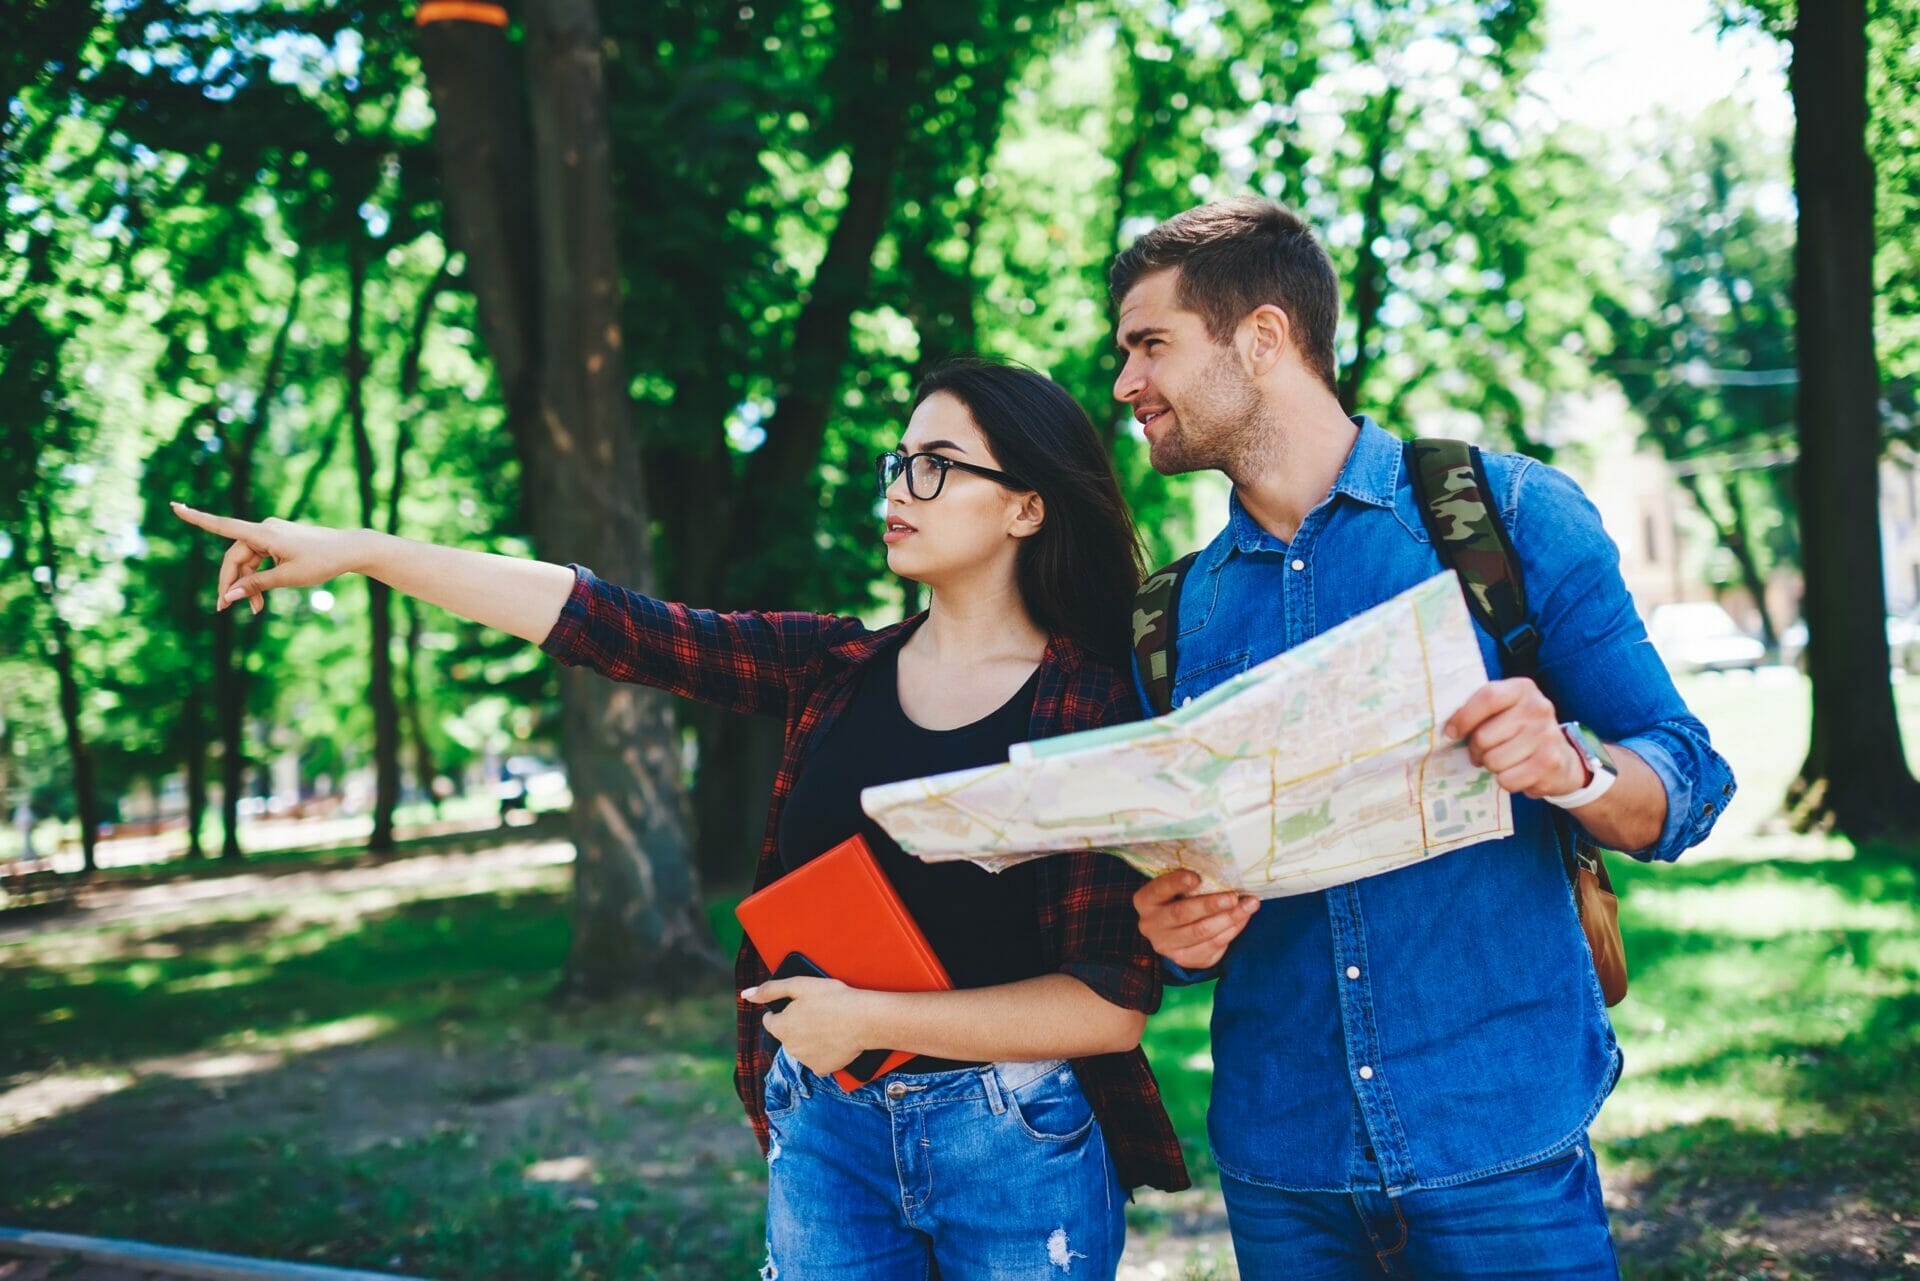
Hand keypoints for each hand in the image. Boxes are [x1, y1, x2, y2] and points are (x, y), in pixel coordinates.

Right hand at [170, 503, 367, 614]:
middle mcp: (264, 530)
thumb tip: (230, 595)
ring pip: (247, 562)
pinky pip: (260, 561)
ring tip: (254, 610)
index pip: (223, 526)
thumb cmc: (322, 562)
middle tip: (225, 609)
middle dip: (231, 583)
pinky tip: (259, 600)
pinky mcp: (278, 542)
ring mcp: (271, 535)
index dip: (197, 519)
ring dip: (247, 585)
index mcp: (264, 533)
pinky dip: (258, 578)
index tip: (175, 507)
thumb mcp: (288, 577)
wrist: (350, 550)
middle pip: (235, 557)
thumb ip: (257, 585)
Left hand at [742, 976, 873, 1075]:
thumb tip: (745, 995)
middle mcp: (789, 1047)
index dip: (784, 1010)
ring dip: (809, 1038)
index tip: (801, 1005)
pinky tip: (834, 1040)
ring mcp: (805, 1060)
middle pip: (786, 1035)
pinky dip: (823, 1052)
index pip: (770, 1021)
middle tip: (818, 1012)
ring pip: (801, 1047)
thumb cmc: (833, 998)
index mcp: (781, 1027)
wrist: (864, 1019)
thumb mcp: (799, 985)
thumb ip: (770, 990)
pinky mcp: (822, 1069)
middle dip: (797, 1025)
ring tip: (828, 1025)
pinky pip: (817, 1060)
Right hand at [1134, 870, 1257, 970]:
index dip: (1177, 883)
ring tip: (1249, 905)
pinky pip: (1212, 946)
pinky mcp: (1184, 959)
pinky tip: (1243, 919)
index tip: (1197, 877)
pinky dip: (1231, 931)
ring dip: (1228, 918)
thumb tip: (1222, 872)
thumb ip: (1189, 880)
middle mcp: (1151, 925)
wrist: (1173, 932)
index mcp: (1145, 901)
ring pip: (1200, 932)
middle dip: (1210, 905)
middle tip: (1233, 896)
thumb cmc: (1178, 899)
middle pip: (1182, 914)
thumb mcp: (1175, 887)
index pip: (1159, 889)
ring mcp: (1166, 945)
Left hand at [1442, 678, 1586, 799]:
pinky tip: (1520, 772)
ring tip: (1506, 761)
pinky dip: (1507, 781)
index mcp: (1522, 689)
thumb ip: (1479, 710)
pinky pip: (1507, 780)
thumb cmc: (1520, 731)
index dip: (1464, 718)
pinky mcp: (1550, 763)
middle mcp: (1538, 708)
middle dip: (1477, 750)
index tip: (1451, 733)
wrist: (1562, 759)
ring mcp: (1547, 735)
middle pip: (1484, 736)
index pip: (1488, 698)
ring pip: (1493, 761)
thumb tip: (1447, 728)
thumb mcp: (1504, 710)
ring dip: (1493, 767)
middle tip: (1485, 751)